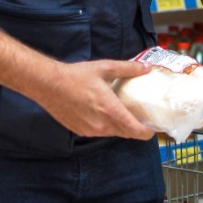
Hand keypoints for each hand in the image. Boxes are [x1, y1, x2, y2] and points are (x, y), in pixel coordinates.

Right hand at [37, 59, 157, 140]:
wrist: (49, 85)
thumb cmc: (76, 76)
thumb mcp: (105, 68)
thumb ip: (128, 69)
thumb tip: (146, 68)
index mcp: (110, 110)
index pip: (135, 131)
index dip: (148, 132)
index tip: (153, 128)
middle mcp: (101, 124)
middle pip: (126, 134)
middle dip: (135, 128)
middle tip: (140, 118)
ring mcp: (90, 130)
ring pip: (113, 133)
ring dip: (120, 127)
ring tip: (122, 113)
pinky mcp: (80, 131)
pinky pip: (99, 132)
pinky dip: (105, 126)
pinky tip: (102, 113)